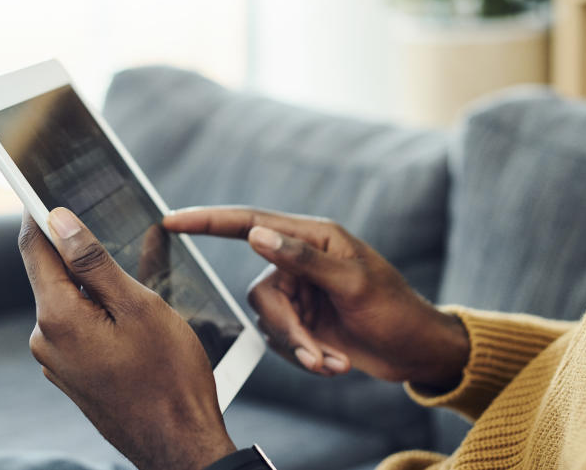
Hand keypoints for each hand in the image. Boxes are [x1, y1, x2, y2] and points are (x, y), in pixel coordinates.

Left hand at [18, 208, 235, 469]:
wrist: (177, 446)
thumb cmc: (169, 375)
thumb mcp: (138, 306)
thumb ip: (93, 261)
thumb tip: (58, 220)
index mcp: (57, 317)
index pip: (35, 247)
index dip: (40, 212)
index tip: (44, 186)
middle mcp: (46, 339)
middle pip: (54, 274)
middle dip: (81, 251)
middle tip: (117, 232)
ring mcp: (57, 361)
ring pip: (72, 302)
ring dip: (98, 285)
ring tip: (140, 288)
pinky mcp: (73, 375)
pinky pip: (81, 328)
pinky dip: (101, 312)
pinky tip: (136, 319)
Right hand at [164, 207, 468, 390]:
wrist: (414, 352)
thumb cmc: (394, 309)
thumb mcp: (353, 283)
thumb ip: (302, 258)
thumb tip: (255, 235)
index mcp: (313, 237)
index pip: (250, 222)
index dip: (208, 221)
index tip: (170, 220)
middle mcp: (299, 261)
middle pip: (261, 292)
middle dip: (287, 328)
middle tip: (317, 351)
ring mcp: (300, 294)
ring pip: (269, 322)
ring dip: (300, 349)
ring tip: (333, 363)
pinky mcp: (303, 323)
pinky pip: (282, 342)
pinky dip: (306, 358)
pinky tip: (336, 364)